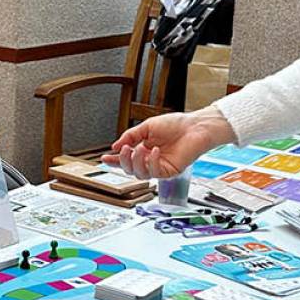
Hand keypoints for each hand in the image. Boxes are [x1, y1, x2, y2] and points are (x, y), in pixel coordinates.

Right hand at [101, 106, 235, 179]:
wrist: (195, 127)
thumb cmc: (176, 125)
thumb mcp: (147, 126)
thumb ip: (131, 136)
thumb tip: (116, 145)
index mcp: (144, 149)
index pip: (126, 158)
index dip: (114, 160)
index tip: (104, 158)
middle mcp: (150, 159)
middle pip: (130, 169)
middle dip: (123, 161)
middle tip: (124, 150)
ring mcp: (159, 167)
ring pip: (139, 174)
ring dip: (136, 162)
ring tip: (139, 149)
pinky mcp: (169, 171)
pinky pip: (154, 172)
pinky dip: (151, 162)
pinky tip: (154, 151)